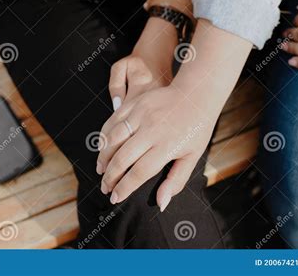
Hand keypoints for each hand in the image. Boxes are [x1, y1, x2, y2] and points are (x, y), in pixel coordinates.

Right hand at [98, 20, 251, 211]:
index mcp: (167, 145)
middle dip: (110, 176)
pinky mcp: (136, 103)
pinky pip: (113, 121)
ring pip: (113, 139)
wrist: (196, 94)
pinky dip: (104, 136)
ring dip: (103, 157)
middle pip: (122, 157)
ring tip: (100, 170)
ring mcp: (141, 114)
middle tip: (105, 188)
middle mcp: (152, 129)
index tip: (115, 198)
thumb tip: (161, 204)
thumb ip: (176, 181)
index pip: (139, 172)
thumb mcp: (192, 156)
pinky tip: (103, 148)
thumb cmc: (196, 128)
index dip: (124, 187)